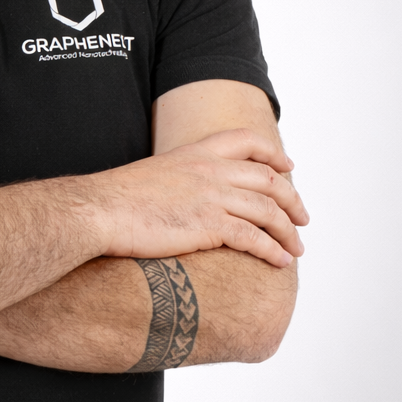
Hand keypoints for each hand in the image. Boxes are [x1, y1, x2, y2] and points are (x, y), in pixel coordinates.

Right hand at [92, 129, 308, 267]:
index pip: (245, 140)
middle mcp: (208, 169)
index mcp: (194, 152)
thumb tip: (189, 194)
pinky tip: (280, 262)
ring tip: (296, 249)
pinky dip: (273, 251)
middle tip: (302, 217)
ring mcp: (210, 196)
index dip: (273, 152)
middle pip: (268, 177)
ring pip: (268, 210)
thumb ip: (180, 177)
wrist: (99, 209)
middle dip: (292, 199)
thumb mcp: (154, 173)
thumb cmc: (117, 197)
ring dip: (289, 231)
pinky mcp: (208, 225)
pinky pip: (254, 238)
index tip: (288, 165)